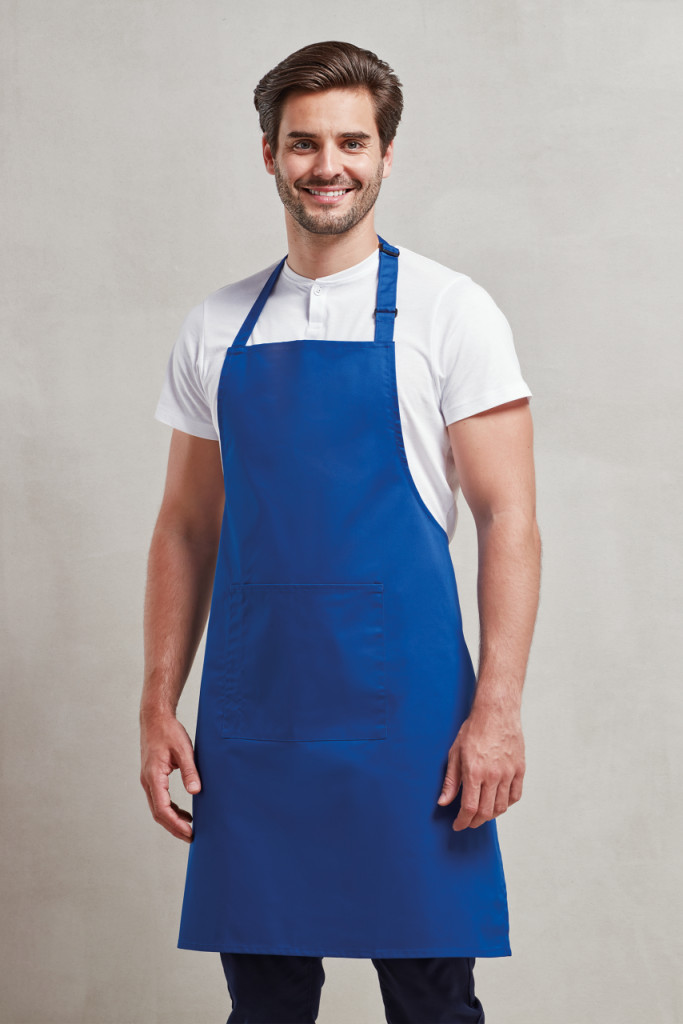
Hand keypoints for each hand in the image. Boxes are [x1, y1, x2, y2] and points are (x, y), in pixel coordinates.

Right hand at [139, 711, 200, 842]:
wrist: (155, 718)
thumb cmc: (169, 731)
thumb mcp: (184, 750)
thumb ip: (190, 771)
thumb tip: (196, 792)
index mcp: (154, 776)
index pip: (162, 809)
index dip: (175, 824)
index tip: (190, 833)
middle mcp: (148, 781)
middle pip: (158, 813)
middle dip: (174, 827)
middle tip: (192, 838)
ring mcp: (148, 780)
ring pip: (158, 808)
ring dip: (172, 820)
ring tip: (190, 829)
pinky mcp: (153, 777)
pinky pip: (160, 800)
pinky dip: (171, 810)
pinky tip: (184, 813)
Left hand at [437, 702, 524, 829]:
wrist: (496, 712)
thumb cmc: (474, 729)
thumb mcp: (455, 753)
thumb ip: (451, 781)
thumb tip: (443, 802)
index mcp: (474, 771)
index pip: (470, 808)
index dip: (463, 821)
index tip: (458, 825)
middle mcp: (493, 775)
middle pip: (486, 812)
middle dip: (475, 822)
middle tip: (468, 822)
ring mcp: (508, 773)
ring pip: (501, 806)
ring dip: (491, 815)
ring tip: (482, 814)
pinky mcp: (519, 769)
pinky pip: (515, 795)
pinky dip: (507, 804)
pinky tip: (498, 802)